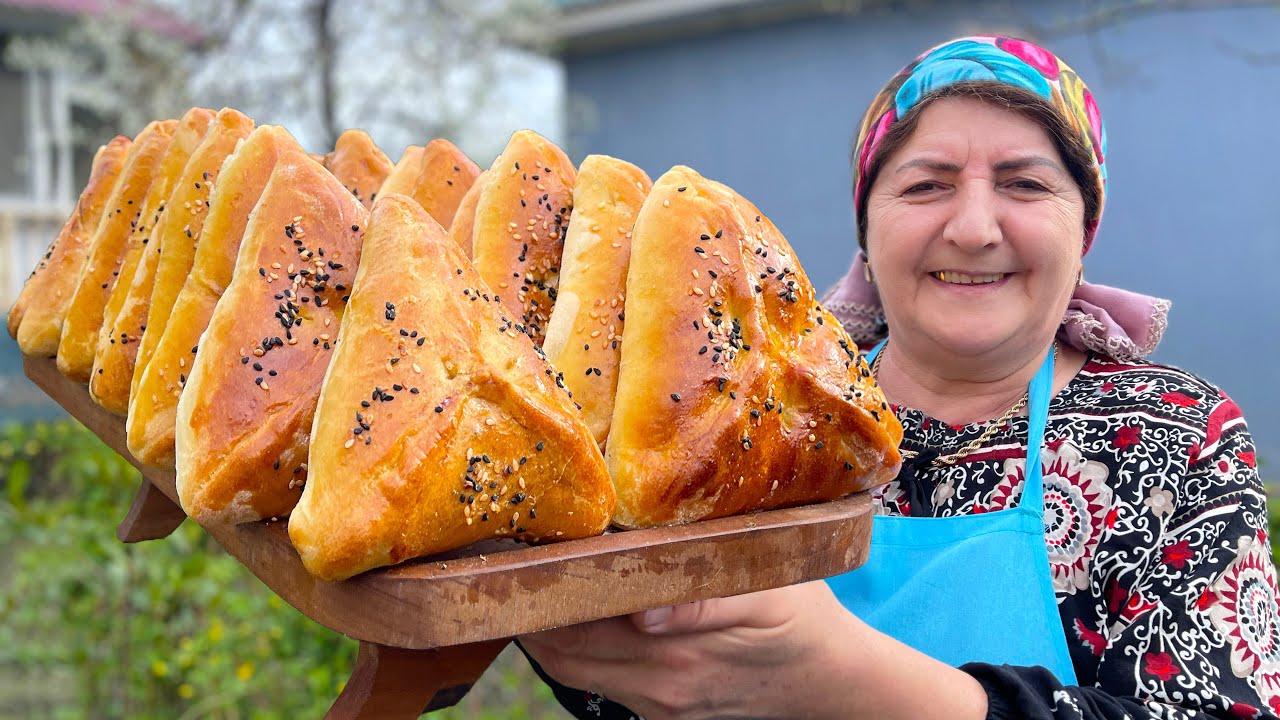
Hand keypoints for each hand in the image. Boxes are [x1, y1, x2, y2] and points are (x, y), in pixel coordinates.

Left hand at [519, 581, 988, 719]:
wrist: (834, 681)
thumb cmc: (804, 621)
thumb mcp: (769, 595)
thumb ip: (707, 603)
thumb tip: (645, 613)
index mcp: (673, 658)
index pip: (572, 631)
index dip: (536, 594)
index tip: (518, 549)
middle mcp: (655, 688)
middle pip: (560, 653)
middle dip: (529, 606)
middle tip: (513, 552)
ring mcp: (657, 704)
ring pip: (573, 668)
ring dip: (547, 627)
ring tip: (533, 573)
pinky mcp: (662, 710)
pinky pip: (599, 679)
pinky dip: (575, 645)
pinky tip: (576, 604)